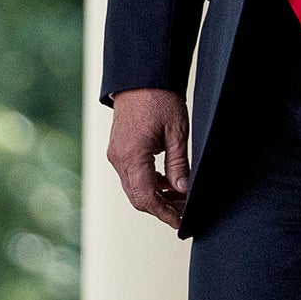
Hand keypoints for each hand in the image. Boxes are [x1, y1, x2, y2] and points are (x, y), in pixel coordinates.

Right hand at [106, 87, 189, 230]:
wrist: (141, 76)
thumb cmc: (160, 98)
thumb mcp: (176, 131)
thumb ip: (179, 164)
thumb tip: (183, 191)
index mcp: (132, 156)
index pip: (147, 198)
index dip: (165, 214)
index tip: (181, 223)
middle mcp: (119, 159)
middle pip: (138, 198)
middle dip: (161, 209)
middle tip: (184, 212)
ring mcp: (116, 154)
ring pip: (134, 188)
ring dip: (155, 197)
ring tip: (180, 198)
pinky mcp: (118, 150)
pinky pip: (131, 176)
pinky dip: (148, 183)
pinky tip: (167, 182)